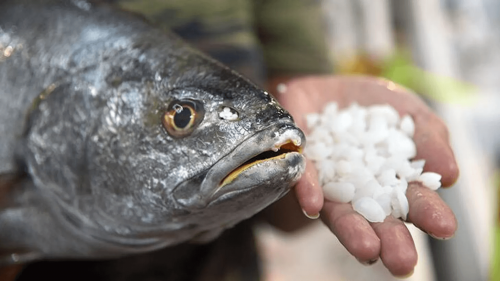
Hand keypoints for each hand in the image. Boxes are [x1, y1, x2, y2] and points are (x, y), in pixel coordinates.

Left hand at [272, 75, 458, 276]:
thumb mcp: (407, 111)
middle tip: (402, 263)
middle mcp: (361, 191)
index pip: (413, 201)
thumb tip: (449, 174)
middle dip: (390, 241)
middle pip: (378, 219)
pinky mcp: (300, 168)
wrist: (326, 88)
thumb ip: (429, 136)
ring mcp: (329, 184)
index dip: (429, 213)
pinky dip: (308, 191)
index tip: (445, 227)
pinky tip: (314, 205)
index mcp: (393, 181)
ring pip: (340, 212)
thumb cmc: (373, 106)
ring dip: (352, 231)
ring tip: (367, 250)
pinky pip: (302, 181)